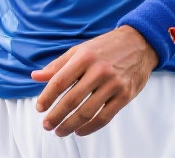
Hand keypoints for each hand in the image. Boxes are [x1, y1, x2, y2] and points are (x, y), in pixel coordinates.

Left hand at [31, 26, 157, 137]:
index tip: (39, 108)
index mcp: (84, 57)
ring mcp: (113, 84)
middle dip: (56, 115)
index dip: (47, 97)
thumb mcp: (80, 50)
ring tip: (60, 131)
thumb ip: (57, 65)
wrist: (139, 43)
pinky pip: (105, 117)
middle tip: (46, 125)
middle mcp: (98, 70)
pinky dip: (90, 127)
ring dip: (70, 125)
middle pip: (72, 99)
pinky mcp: (125, 95)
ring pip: (87, 111)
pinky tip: (79, 130)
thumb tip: (35, 76)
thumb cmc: (105, 47)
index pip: (60, 81)